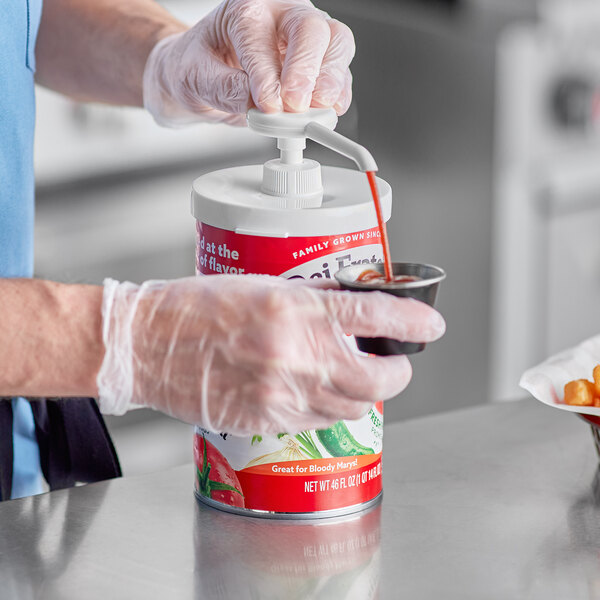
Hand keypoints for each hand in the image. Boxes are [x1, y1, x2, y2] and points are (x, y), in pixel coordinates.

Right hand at [96, 275, 444, 434]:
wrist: (149, 343)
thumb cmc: (196, 307)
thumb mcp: (264, 285)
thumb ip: (314, 301)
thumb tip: (352, 310)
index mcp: (296, 308)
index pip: (376, 315)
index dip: (413, 321)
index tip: (430, 325)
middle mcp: (296, 354)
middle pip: (377, 379)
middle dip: (397, 373)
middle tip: (395, 363)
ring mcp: (282, 393)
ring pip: (352, 407)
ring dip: (364, 392)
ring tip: (354, 376)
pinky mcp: (267, 420)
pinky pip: (317, 422)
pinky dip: (329, 408)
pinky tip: (317, 391)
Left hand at [142, 0, 354, 125]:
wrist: (204, 77)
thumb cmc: (199, 67)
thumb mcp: (195, 77)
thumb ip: (224, 89)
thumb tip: (257, 104)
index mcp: (246, 10)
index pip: (262, 36)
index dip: (267, 74)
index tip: (268, 105)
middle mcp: (282, 17)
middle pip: (311, 29)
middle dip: (307, 69)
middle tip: (295, 103)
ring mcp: (305, 40)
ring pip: (337, 44)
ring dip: (332, 79)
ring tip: (320, 107)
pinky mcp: (318, 66)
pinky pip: (339, 74)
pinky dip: (338, 95)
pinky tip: (329, 111)